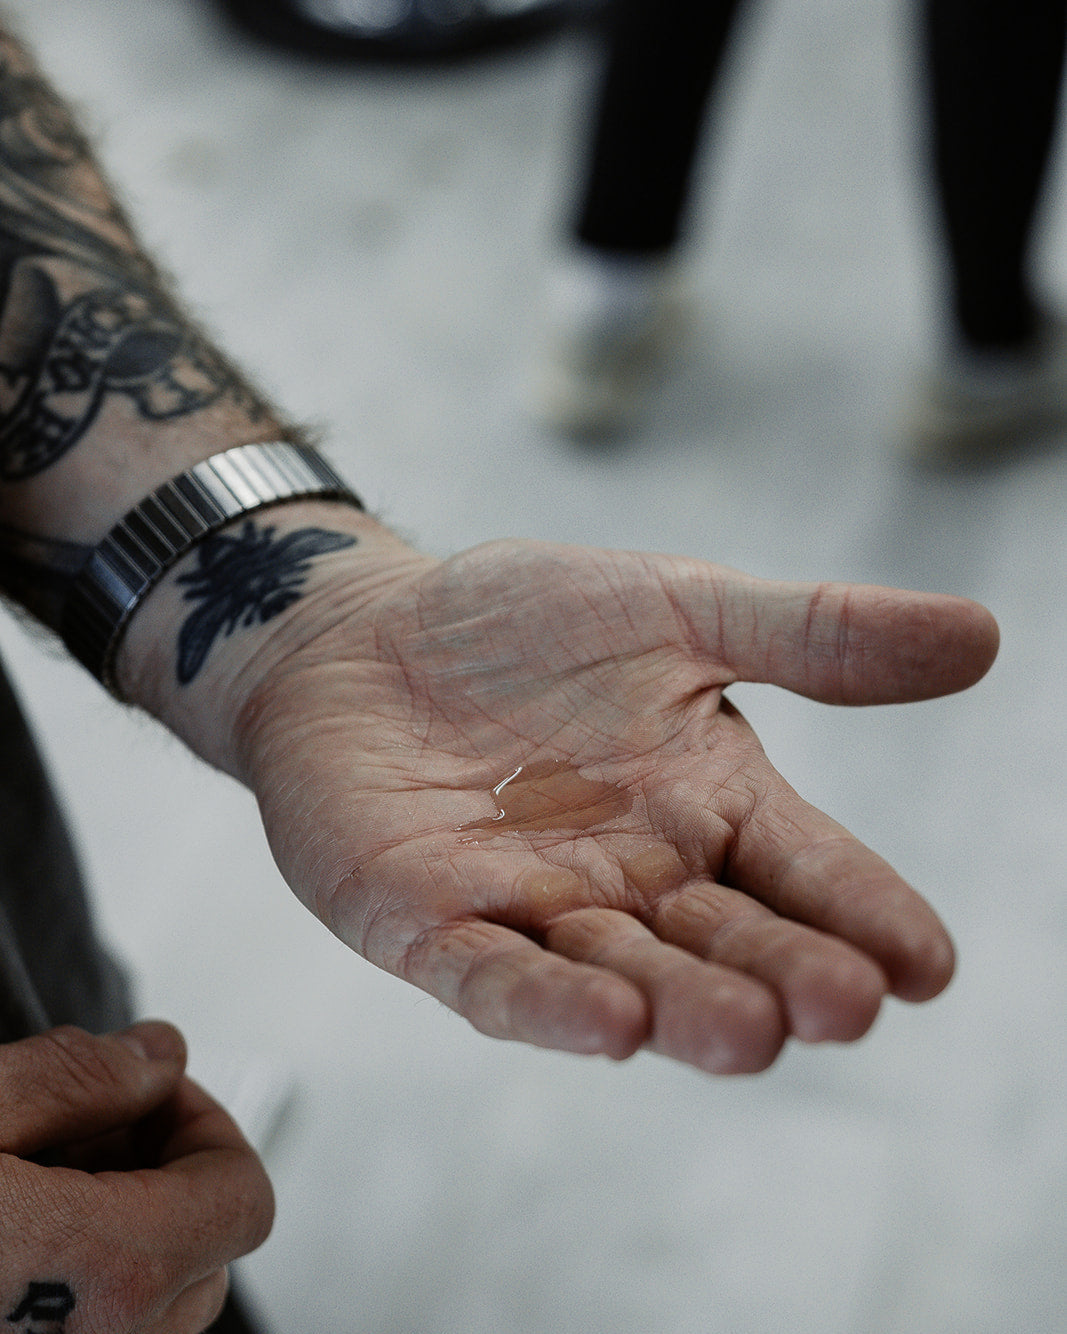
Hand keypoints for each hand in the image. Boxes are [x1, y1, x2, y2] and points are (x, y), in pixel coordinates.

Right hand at [0, 1023, 273, 1333]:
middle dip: (164, 1172)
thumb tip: (158, 1054)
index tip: (145, 1090)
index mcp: (113, 1270)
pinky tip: (19, 1235)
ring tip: (39, 1179)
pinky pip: (105, 1330)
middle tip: (83, 1129)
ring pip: (160, 1300)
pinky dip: (86, 1278)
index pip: (246, 1193)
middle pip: (209, 1249)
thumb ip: (79, 1076)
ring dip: (125, 1229)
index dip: (202, 1122)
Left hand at [223, 536, 997, 1075]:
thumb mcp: (676, 607)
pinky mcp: (431, 926)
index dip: (866, 912)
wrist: (359, 633)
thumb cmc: (518, 624)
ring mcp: (532, 910)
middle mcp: (635, 877)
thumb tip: (982, 635)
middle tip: (848, 1005)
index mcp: (707, 803)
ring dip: (684, 1007)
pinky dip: (549, 1006)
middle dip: (785, 975)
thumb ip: (811, 633)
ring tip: (752, 1033)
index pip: (806, 869)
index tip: (929, 964)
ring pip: (625, 974)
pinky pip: (495, 978)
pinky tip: (611, 1027)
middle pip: (726, 941)